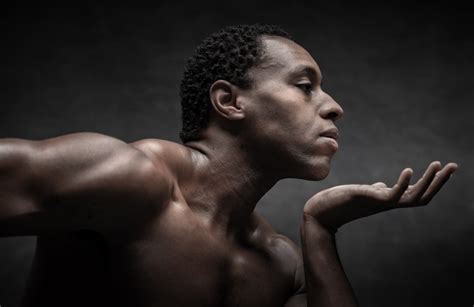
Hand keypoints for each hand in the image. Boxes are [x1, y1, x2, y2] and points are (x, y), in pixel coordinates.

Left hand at [303, 161, 457, 231]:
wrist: (320, 213)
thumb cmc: (340, 202)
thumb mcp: (363, 194)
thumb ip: (376, 191)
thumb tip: (383, 186)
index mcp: (388, 200)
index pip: (417, 194)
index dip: (433, 183)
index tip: (445, 168)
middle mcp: (388, 203)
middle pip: (422, 197)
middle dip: (439, 182)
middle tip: (454, 166)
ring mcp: (380, 202)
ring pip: (413, 198)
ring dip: (428, 182)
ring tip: (438, 165)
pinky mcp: (369, 199)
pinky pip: (392, 195)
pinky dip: (403, 183)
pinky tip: (410, 170)